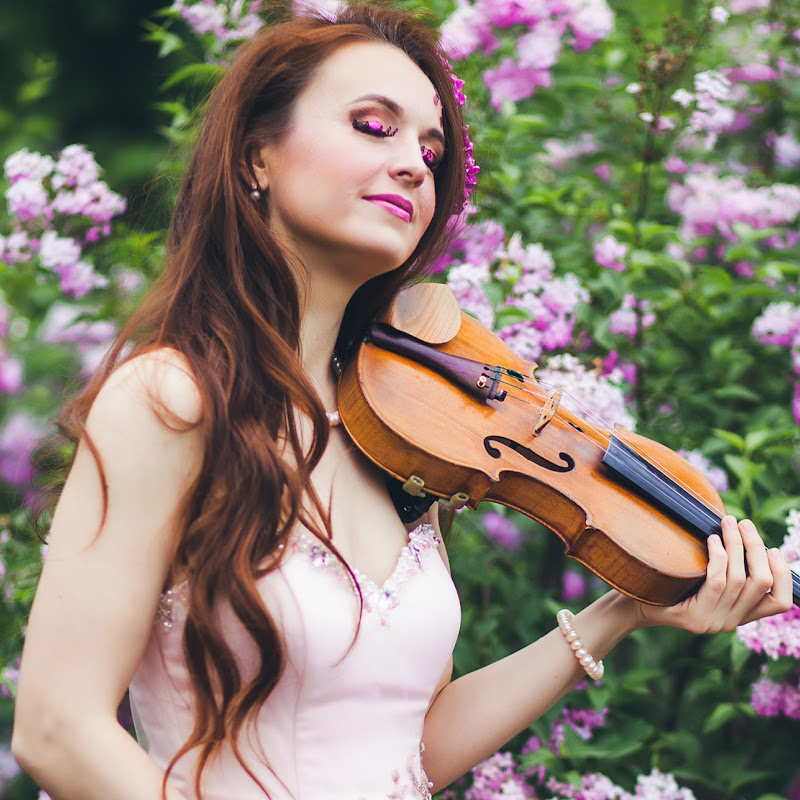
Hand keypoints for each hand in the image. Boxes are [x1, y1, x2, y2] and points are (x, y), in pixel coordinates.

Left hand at [634, 515, 792, 632]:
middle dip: (756, 548)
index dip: (783, 575)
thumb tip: (744, 534)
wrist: (635, 605)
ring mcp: (714, 622)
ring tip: (729, 524)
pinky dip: (718, 556)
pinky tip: (712, 539)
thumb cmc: (669, 583)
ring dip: (737, 545)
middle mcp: (731, 622)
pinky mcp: (696, 617)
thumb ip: (726, 568)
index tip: (774, 550)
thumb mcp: (703, 578)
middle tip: (744, 524)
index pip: (779, 602)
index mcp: (739, 614)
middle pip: (762, 583)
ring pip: (740, 579)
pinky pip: (717, 582)